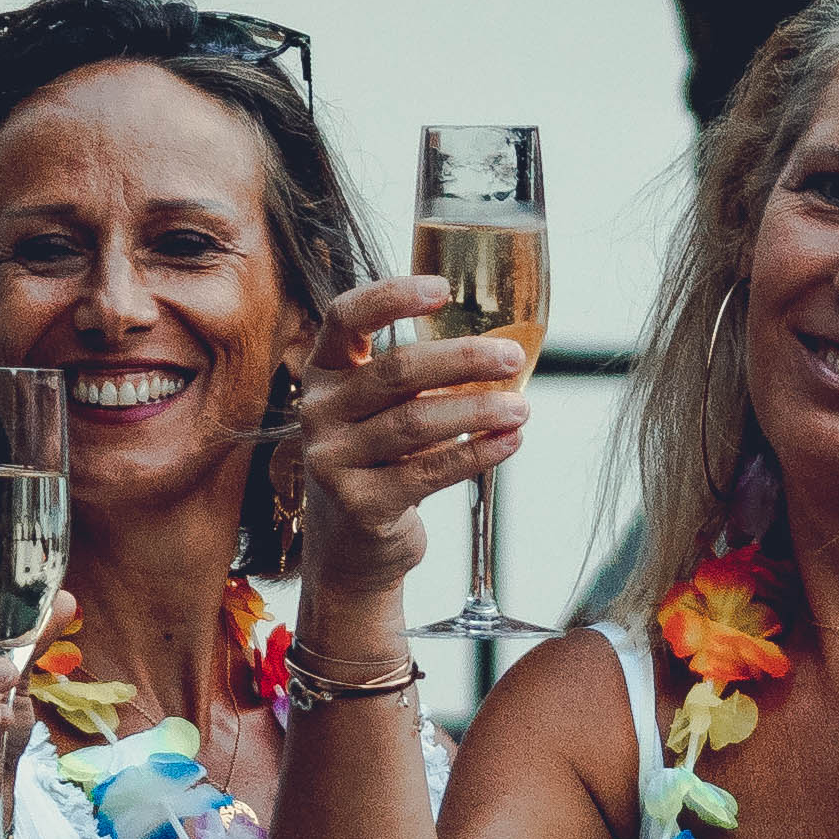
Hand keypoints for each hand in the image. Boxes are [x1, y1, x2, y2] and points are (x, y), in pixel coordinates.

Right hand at [291, 272, 528, 597]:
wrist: (350, 549)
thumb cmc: (380, 463)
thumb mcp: (379, 411)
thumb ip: (414, 377)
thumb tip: (500, 346)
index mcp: (324, 374)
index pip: (346, 318)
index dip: (391, 297)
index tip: (442, 289)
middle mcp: (317, 412)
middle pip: (396, 371)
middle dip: (463, 359)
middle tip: (513, 356)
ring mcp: (332, 460)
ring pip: (416, 422)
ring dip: (478, 410)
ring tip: (521, 408)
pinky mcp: (359, 504)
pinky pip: (429, 472)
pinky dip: (476, 453)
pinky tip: (509, 442)